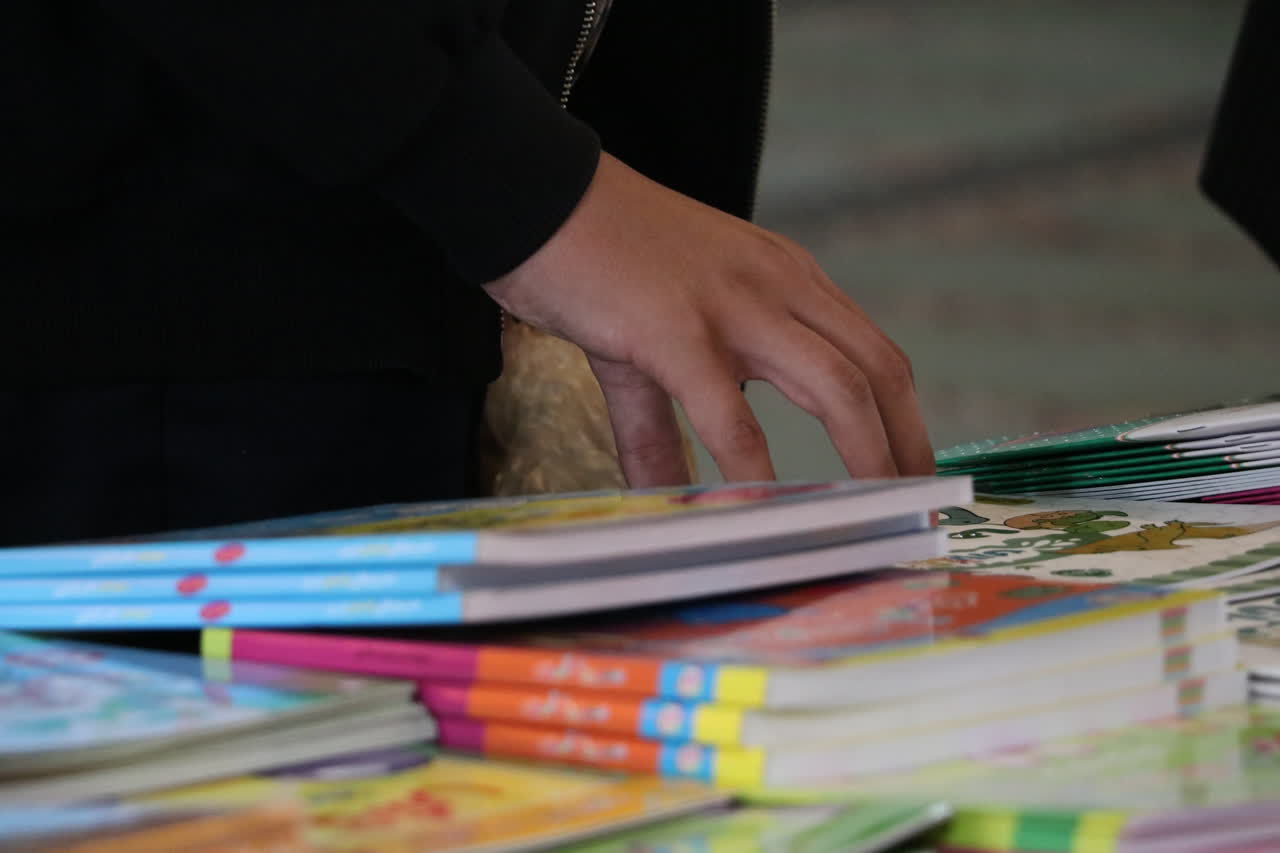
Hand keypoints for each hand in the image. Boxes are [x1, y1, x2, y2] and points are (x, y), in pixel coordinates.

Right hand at [483, 153, 934, 486]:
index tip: (909, 474)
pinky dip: (751, 469)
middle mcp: (777, 286)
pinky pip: (728, 413)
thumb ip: (665, 427)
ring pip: (834, 386)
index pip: (872, 352)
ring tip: (868, 520)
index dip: (903, 418)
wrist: (531, 193)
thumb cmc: (596, 255)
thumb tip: (669, 496)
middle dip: (905, 446)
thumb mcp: (653, 338)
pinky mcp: (673, 330)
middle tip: (913, 511)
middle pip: (877, 371)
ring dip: (865, 457)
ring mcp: (731, 306)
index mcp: (784, 279)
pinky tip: (758, 511)